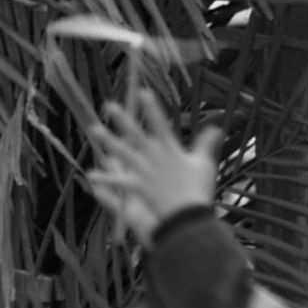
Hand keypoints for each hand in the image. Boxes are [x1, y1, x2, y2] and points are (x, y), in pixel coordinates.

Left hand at [88, 88, 220, 245]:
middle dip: (123, 119)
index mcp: (170, 149)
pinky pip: (119, 182)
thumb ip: (206, 144)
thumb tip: (215, 127)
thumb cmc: (199, 190)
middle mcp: (154, 157)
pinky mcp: (138, 186)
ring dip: (108, 140)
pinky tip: (92, 175)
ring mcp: (144, 171)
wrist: (188, 215)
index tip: (142, 91)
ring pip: (123, 152)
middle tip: (109, 105)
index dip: (151, 107)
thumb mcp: (204, 164)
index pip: (159, 123)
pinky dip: (106, 179)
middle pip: (136, 134)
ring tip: (94, 129)